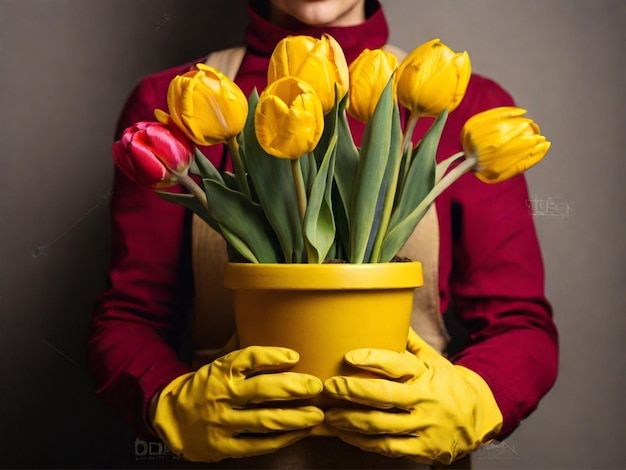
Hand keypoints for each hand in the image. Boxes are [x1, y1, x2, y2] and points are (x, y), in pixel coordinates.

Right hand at [152, 346, 323, 461]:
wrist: (171, 418)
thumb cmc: (204, 387)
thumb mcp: (218, 364)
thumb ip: (243, 353)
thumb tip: (266, 327)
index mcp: (221, 371)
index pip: (248, 358)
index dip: (272, 356)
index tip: (294, 357)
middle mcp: (222, 395)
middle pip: (261, 390)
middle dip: (293, 388)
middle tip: (315, 386)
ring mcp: (223, 423)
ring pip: (264, 420)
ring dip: (294, 418)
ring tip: (316, 414)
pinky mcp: (225, 446)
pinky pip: (258, 444)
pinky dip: (282, 440)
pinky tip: (299, 433)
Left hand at [323, 329, 502, 464]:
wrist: (480, 419)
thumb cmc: (448, 384)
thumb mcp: (434, 360)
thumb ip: (410, 342)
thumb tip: (390, 313)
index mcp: (426, 374)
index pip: (397, 364)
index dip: (372, 359)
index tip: (349, 356)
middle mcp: (425, 400)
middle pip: (384, 396)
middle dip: (353, 390)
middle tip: (330, 386)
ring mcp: (423, 427)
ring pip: (381, 424)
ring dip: (351, 419)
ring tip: (330, 414)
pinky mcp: (421, 449)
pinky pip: (387, 447)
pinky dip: (363, 442)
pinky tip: (346, 434)